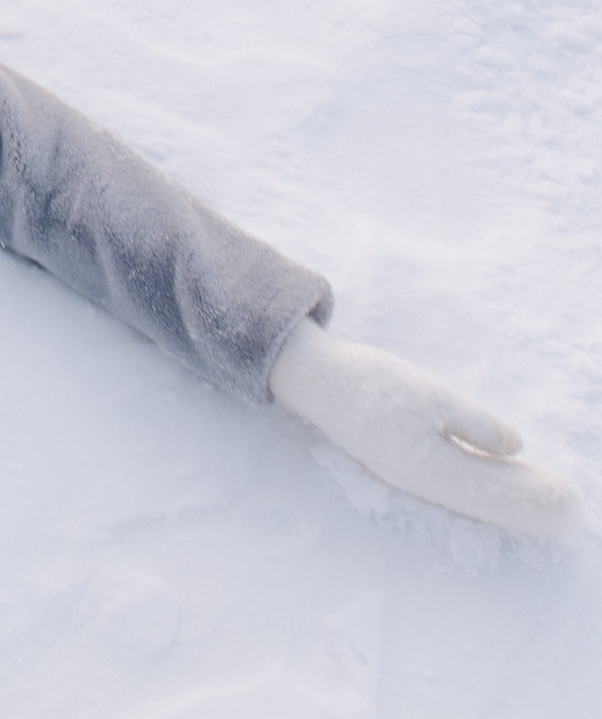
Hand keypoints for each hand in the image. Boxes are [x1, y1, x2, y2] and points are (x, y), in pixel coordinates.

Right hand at [268, 317, 578, 536]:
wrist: (314, 378)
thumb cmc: (373, 383)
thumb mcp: (432, 395)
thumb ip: (475, 424)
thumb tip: (514, 447)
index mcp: (431, 469)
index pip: (495, 491)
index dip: (531, 496)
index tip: (566, 498)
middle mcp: (420, 482)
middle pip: (484, 500)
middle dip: (525, 502)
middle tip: (565, 502)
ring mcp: (405, 474)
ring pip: (467, 494)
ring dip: (504, 496)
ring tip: (537, 495)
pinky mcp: (396, 462)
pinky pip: (449, 484)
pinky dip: (478, 485)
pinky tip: (489, 478)